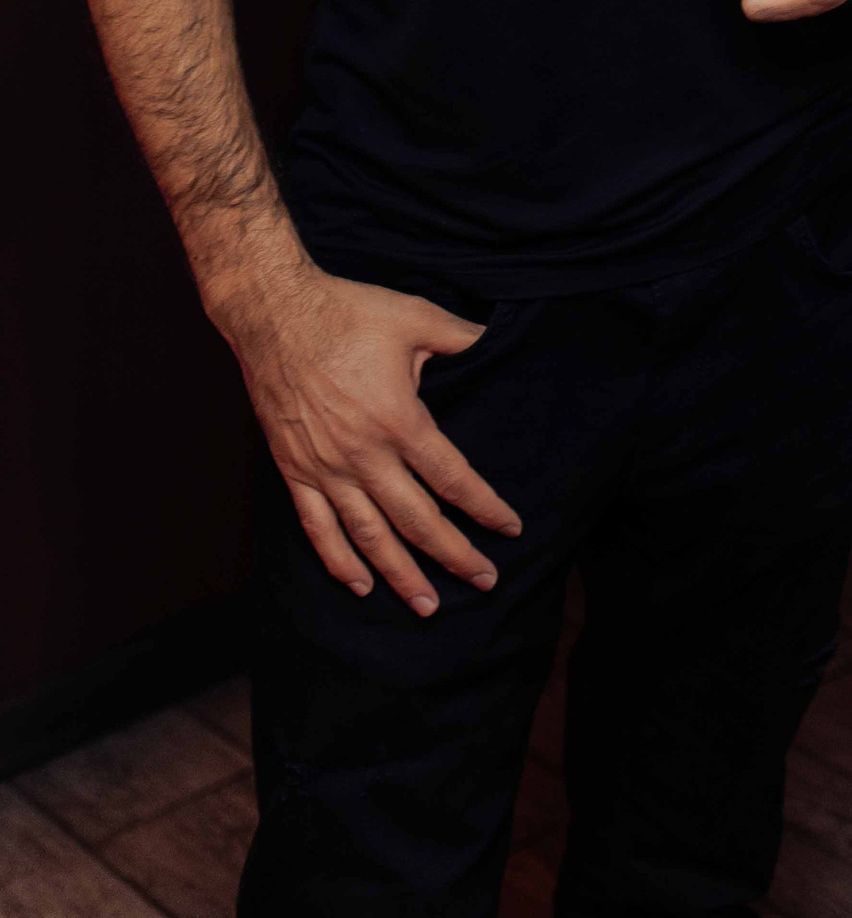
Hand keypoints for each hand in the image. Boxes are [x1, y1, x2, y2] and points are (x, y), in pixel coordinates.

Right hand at [211, 262, 521, 612]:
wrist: (274, 314)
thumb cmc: (348, 311)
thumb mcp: (415, 316)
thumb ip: (461, 336)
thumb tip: (498, 338)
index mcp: (399, 420)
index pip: (452, 479)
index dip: (484, 508)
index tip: (509, 528)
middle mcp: (363, 454)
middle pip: (417, 520)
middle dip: (454, 555)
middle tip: (484, 582)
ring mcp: (325, 468)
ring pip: (369, 536)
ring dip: (401, 574)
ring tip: (428, 606)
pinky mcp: (294, 470)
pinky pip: (317, 527)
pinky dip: (339, 561)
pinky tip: (360, 585)